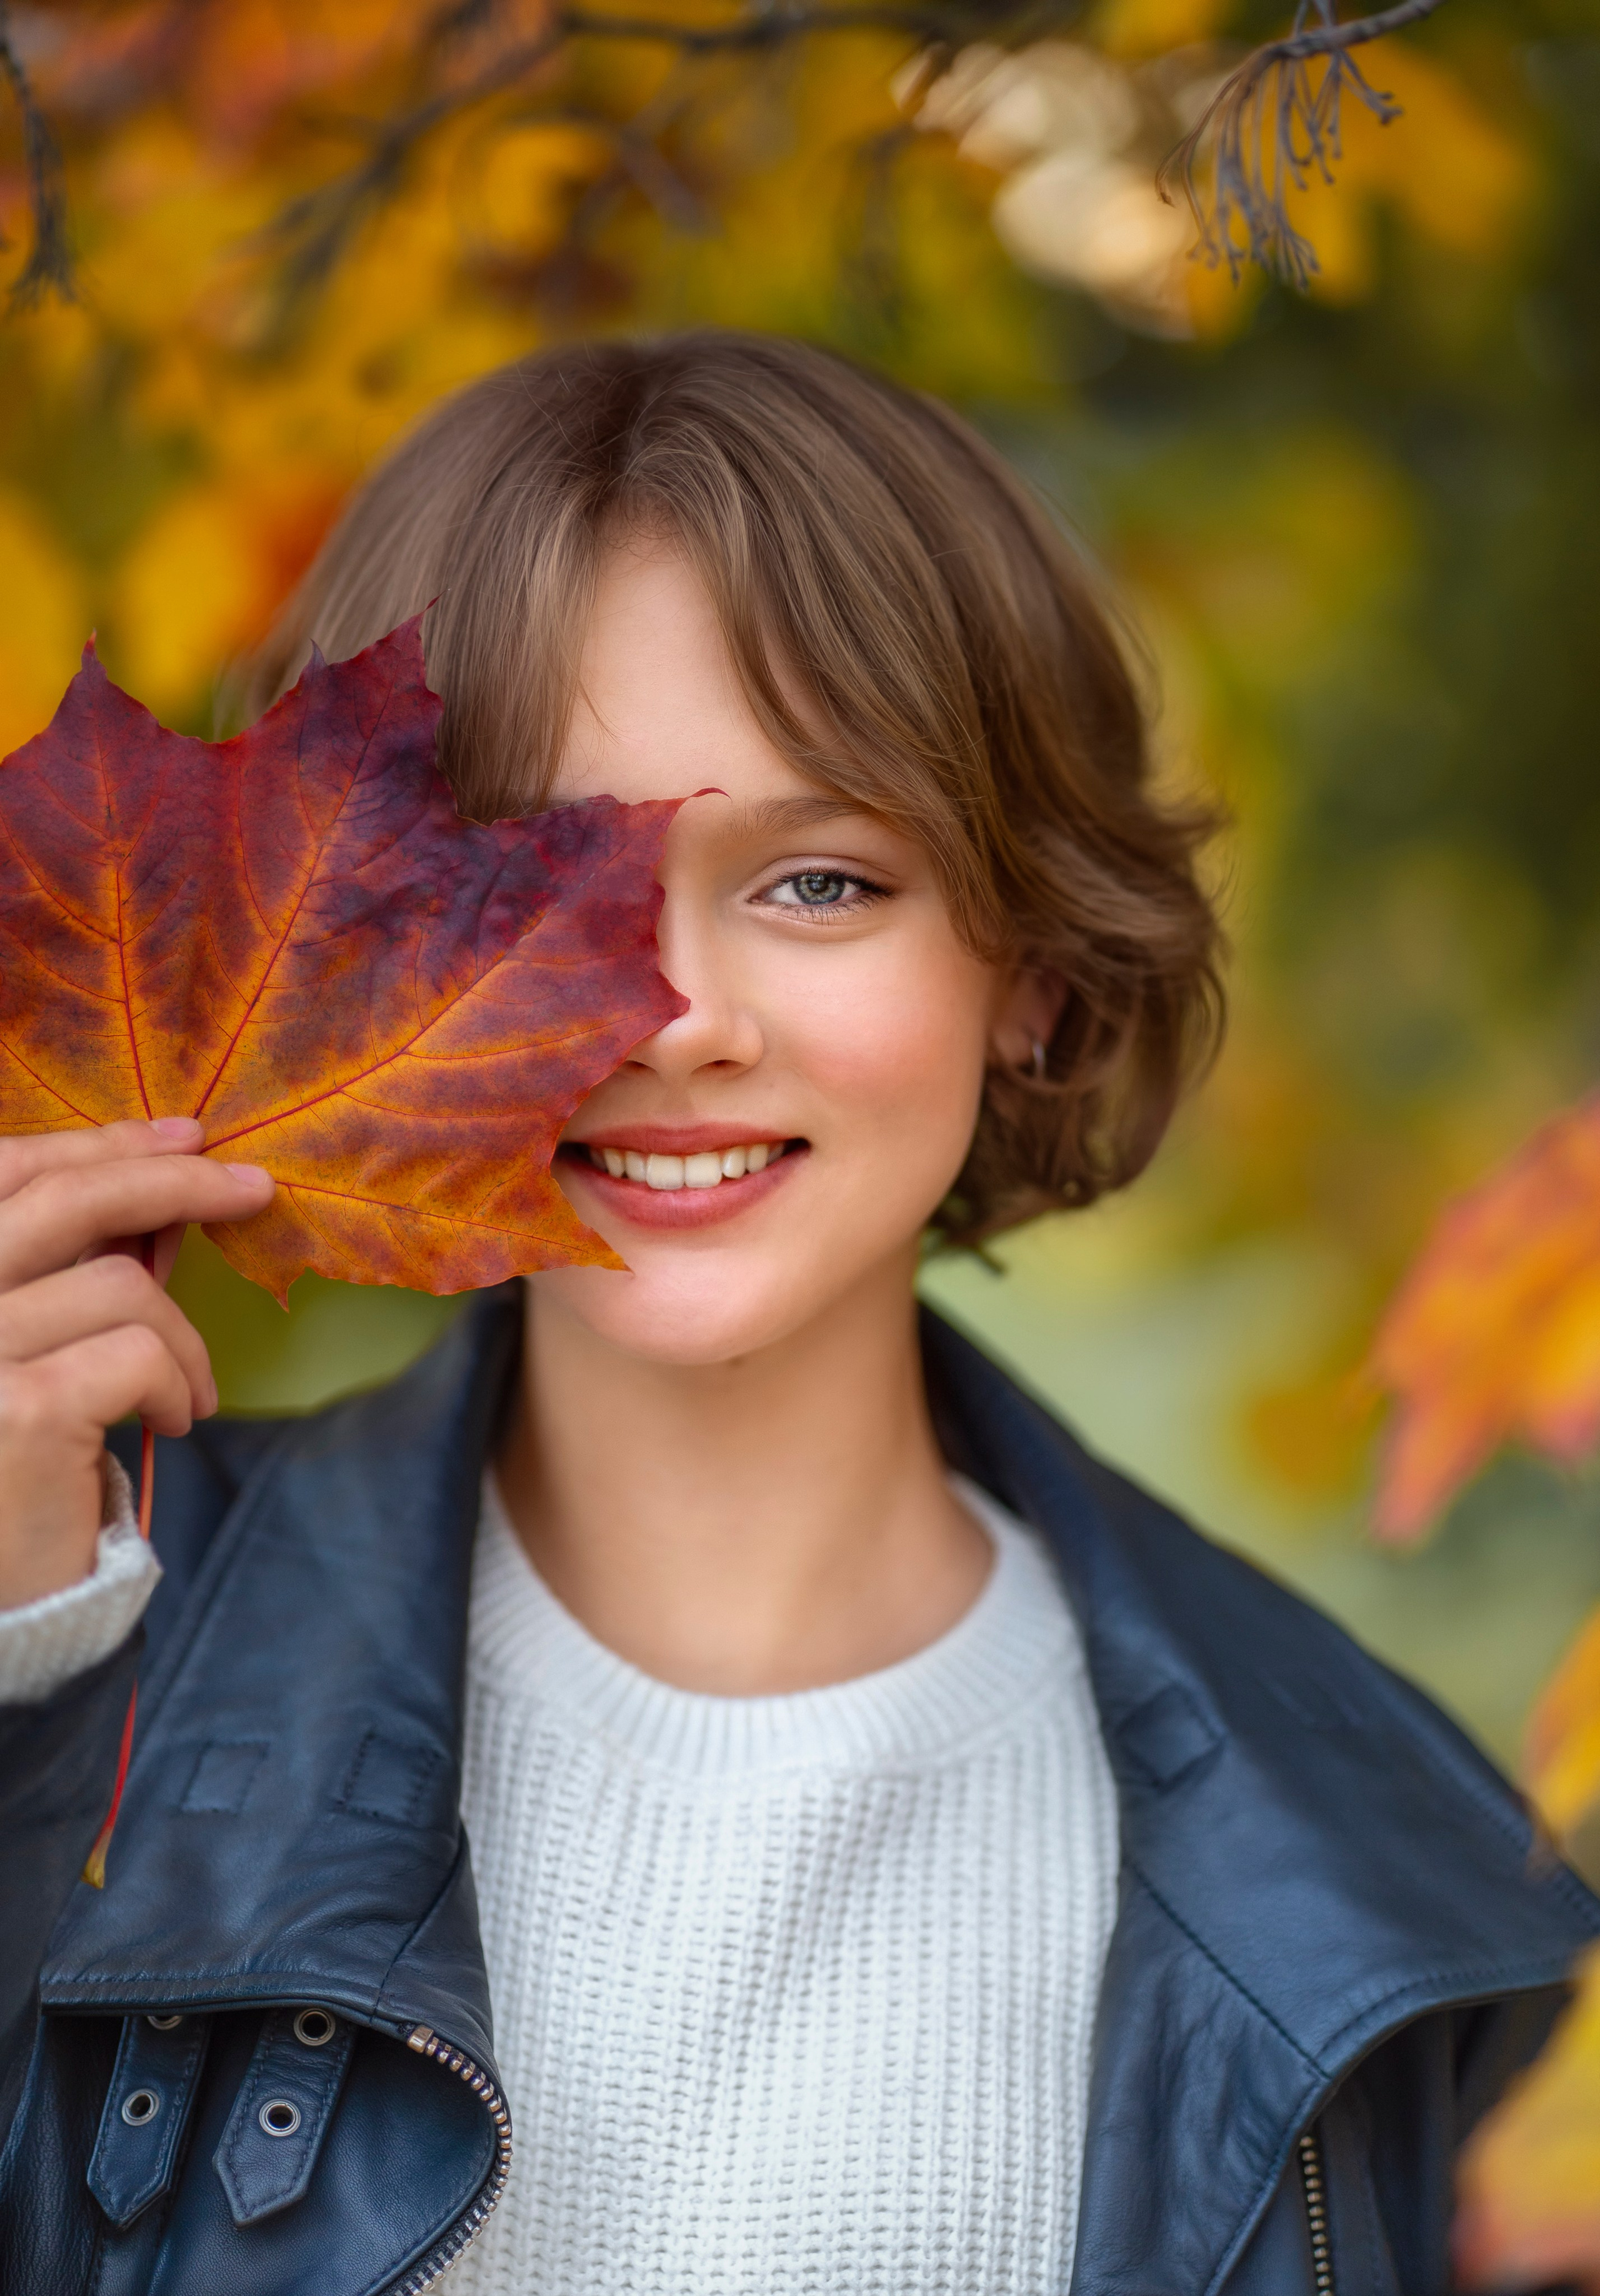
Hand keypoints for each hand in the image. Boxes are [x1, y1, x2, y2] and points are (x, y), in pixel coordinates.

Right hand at [0, 1120, 273, 1611]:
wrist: (0, 1604)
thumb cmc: (20, 1473)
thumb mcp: (41, 1350)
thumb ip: (79, 1276)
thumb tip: (165, 1201)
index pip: (3, 1173)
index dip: (94, 1144)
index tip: (183, 1135)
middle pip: (60, 1201)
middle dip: (171, 1181)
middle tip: (252, 1187)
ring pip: (122, 1287)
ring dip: (182, 1337)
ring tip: (186, 1394)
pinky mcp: (19, 1410)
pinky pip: (142, 1354)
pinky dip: (178, 1383)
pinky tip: (170, 1423)